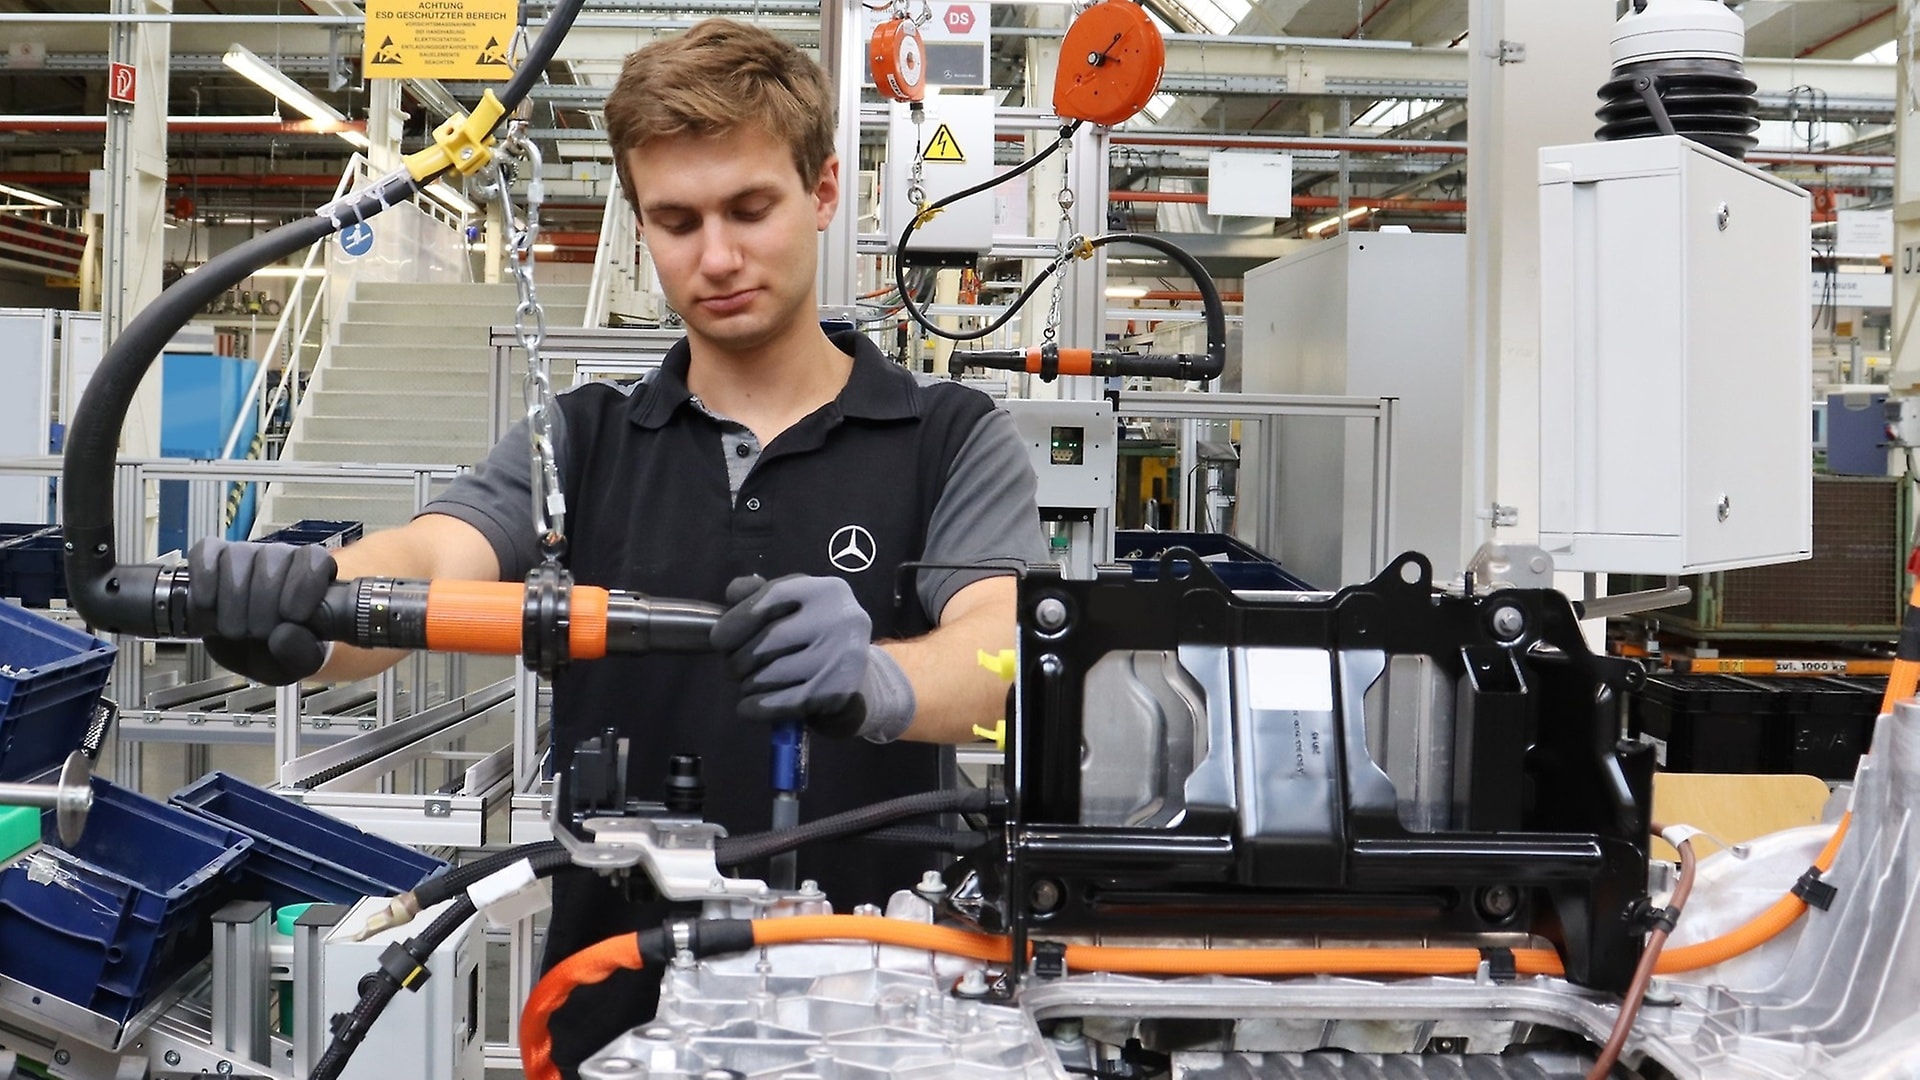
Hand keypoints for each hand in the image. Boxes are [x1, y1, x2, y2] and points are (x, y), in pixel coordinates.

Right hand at [187, 538, 337, 684]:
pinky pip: (206, 552)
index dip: (303, 585)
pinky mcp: (213, 557)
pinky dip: (204, 578)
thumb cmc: (280, 650)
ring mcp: (247, 554)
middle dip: (262, 606)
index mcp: (315, 576)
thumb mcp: (300, 662)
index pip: (313, 559)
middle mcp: (283, 557)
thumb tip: (283, 635)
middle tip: (259, 634)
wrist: (246, 652)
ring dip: (232, 601)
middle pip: (271, 560)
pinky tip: (207, 603)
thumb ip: (303, 651)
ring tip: (234, 630)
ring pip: (237, 557)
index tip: (293, 616)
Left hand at [710, 574, 914, 740]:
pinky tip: (749, 707)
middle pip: (766, 640)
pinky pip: (781, 702)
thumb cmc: (817, 642)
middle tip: (735, 669)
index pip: (771, 597)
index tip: (719, 641)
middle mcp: (841, 619)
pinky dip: (756, 707)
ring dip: (748, 685)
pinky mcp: (839, 693)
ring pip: (769, 675)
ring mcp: (842, 657)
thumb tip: (734, 593)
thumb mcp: (794, 610)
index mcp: (827, 591)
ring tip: (751, 685)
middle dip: (738, 660)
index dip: (737, 620)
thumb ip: (760, 594)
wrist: (862, 685)